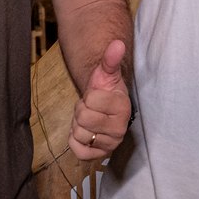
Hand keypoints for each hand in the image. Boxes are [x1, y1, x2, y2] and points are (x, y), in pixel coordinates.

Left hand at [68, 38, 129, 160]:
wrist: (103, 108)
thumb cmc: (104, 90)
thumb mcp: (106, 72)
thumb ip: (110, 59)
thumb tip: (117, 43)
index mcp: (123, 107)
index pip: (91, 100)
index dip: (88, 96)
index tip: (96, 96)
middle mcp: (120, 129)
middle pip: (83, 118)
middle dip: (82, 110)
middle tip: (91, 109)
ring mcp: (111, 144)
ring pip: (79, 134)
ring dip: (78, 125)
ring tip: (89, 119)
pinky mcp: (99, 155)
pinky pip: (78, 150)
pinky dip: (75, 140)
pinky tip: (84, 132)